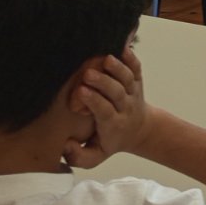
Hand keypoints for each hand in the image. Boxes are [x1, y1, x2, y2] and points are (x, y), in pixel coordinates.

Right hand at [64, 48, 153, 168]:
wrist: (139, 130)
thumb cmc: (110, 142)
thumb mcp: (94, 157)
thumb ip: (79, 157)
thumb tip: (66, 146)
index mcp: (113, 124)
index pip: (105, 111)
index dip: (94, 101)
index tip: (81, 91)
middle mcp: (125, 106)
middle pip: (117, 93)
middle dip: (103, 83)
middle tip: (87, 74)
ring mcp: (133, 92)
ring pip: (128, 79)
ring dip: (118, 68)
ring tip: (106, 58)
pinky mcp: (137, 81)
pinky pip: (137, 69)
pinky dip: (132, 58)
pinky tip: (124, 47)